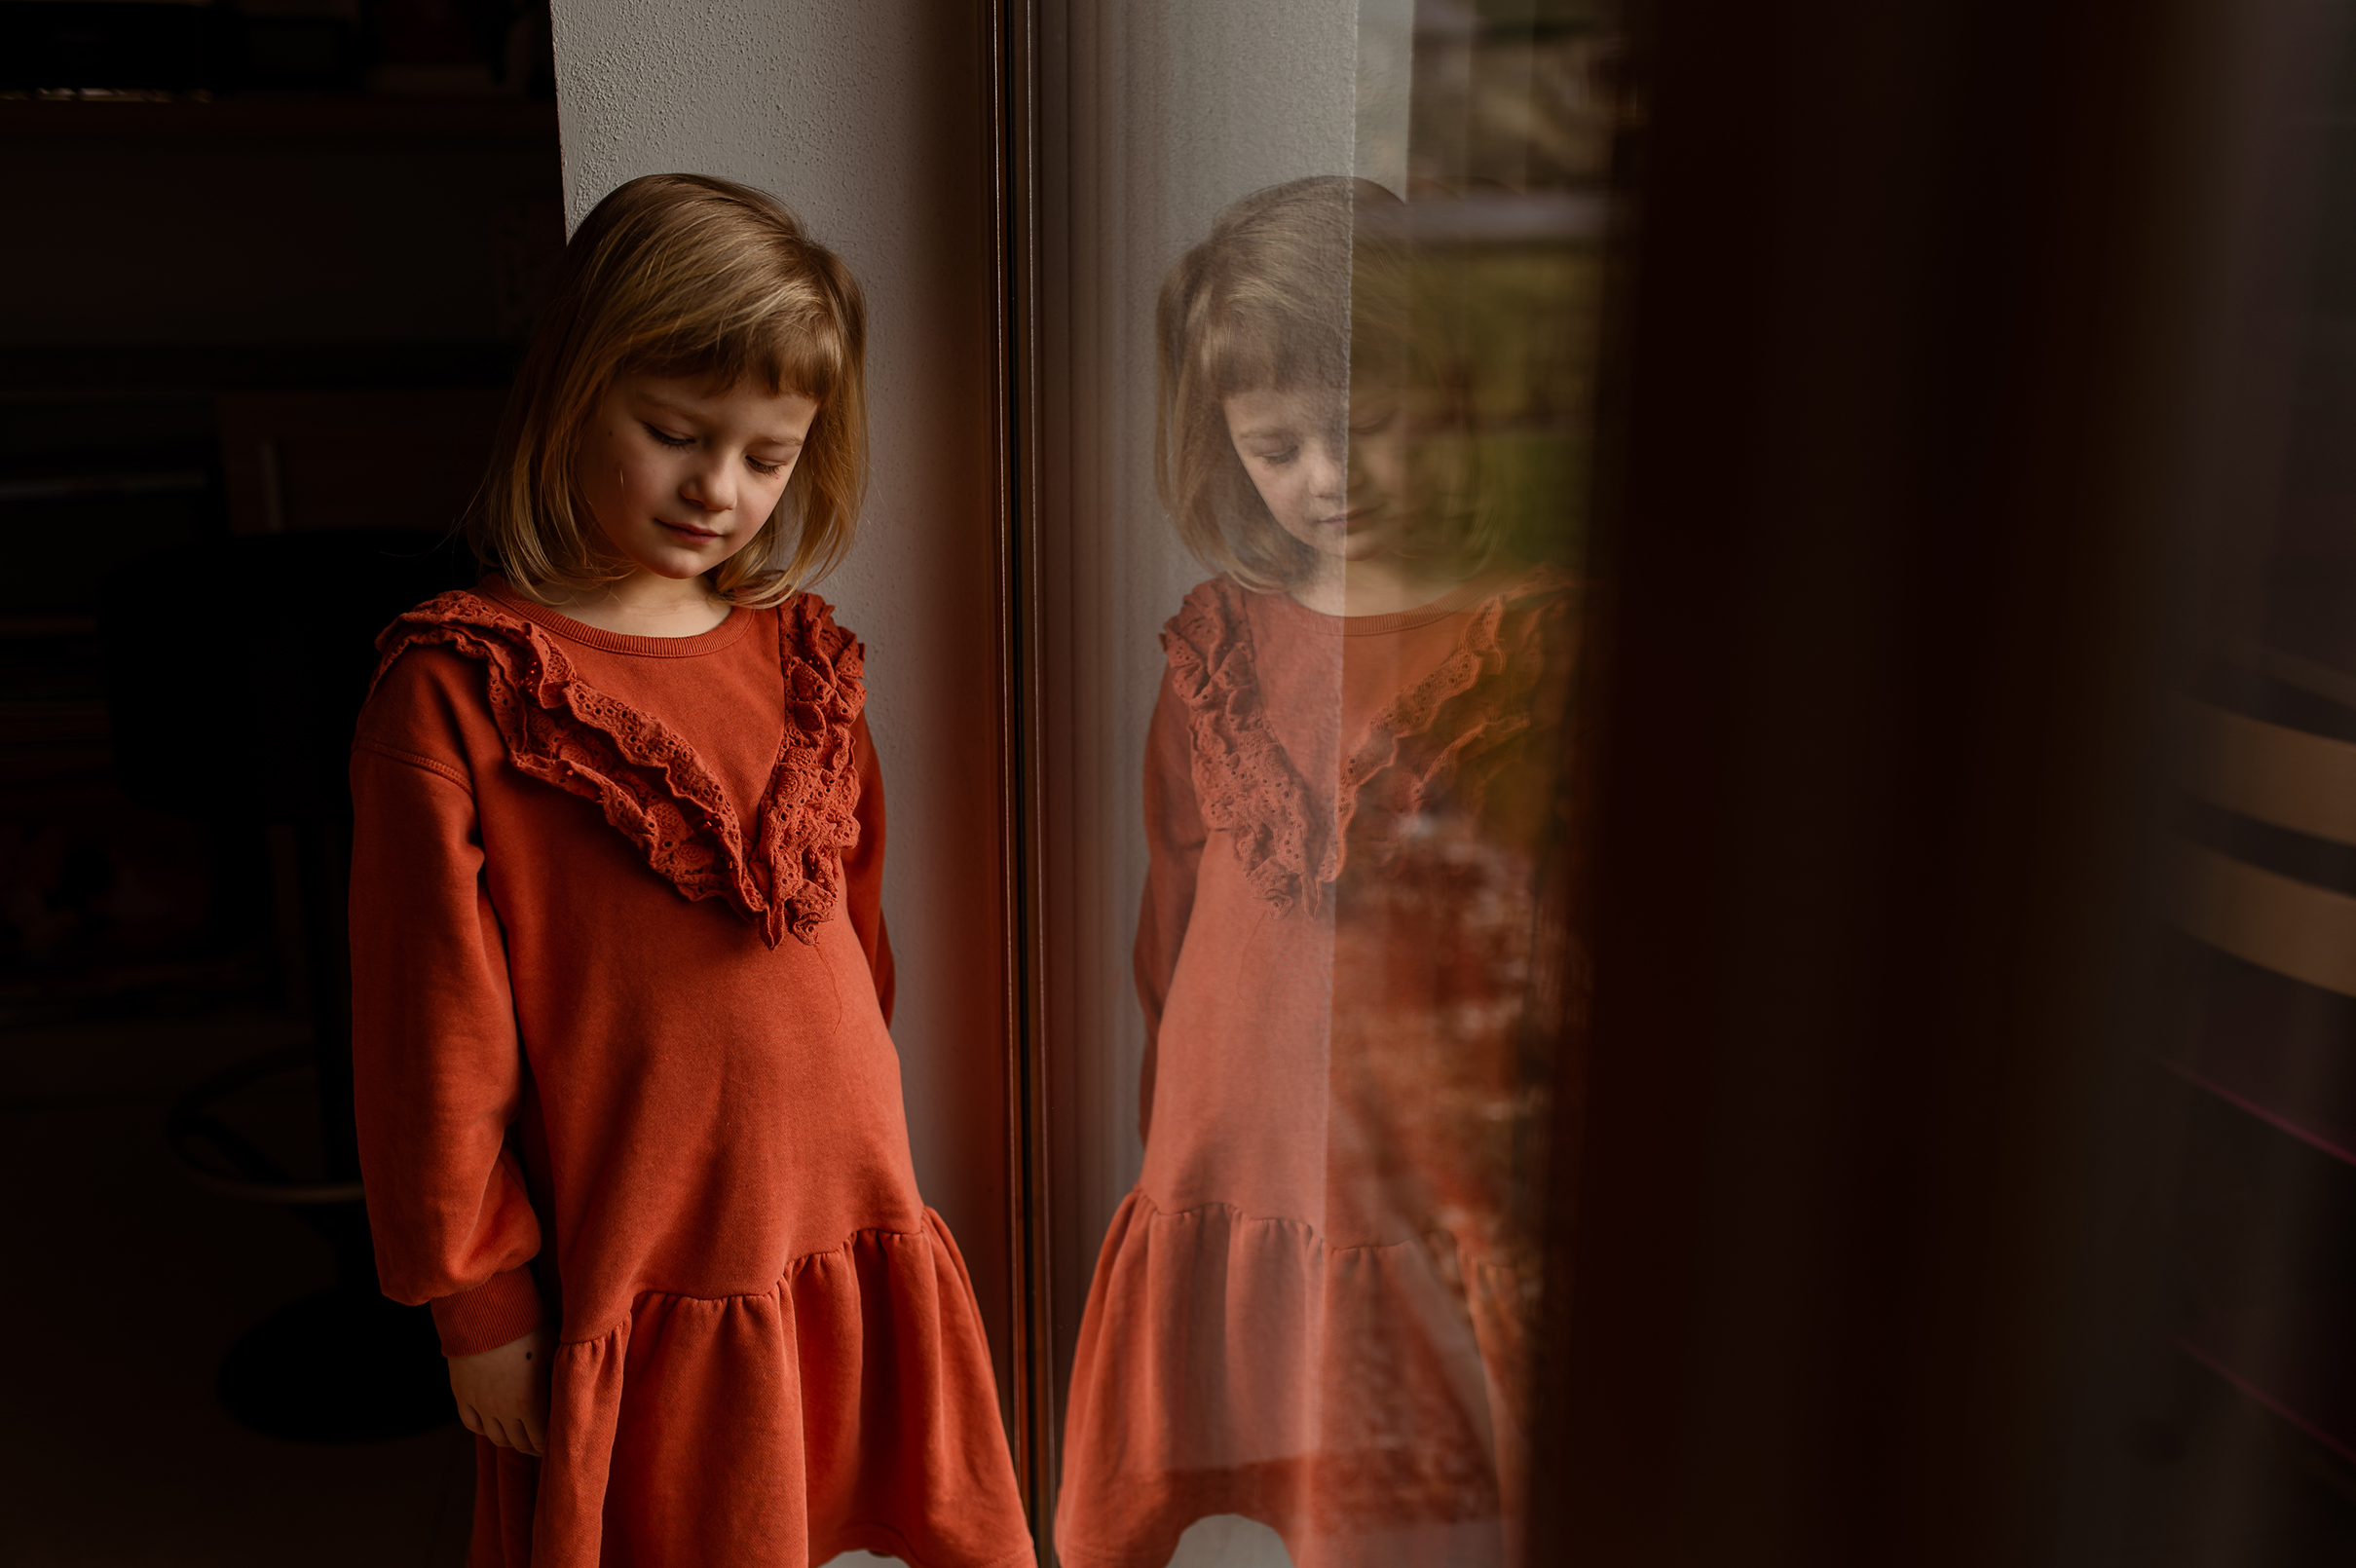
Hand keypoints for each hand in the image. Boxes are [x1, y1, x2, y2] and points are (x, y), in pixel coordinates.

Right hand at [447, 1324, 552, 1457]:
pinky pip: (472, 1424)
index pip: (541, 1439)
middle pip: (519, 1443)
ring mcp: (480, 1405)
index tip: (557, 1443)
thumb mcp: (553, 1349)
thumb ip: (561, 1376)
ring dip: (511, 1440)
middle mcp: (502, 1410)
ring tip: (520, 1435)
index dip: (550, 1445)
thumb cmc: (526, 1328)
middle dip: (533, 1447)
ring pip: (496, 1437)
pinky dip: (484, 1429)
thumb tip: (573, 1391)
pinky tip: (494, 1424)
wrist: (484, 1313)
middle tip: (541, 1444)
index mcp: (528, 1402)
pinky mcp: (462, 1395)